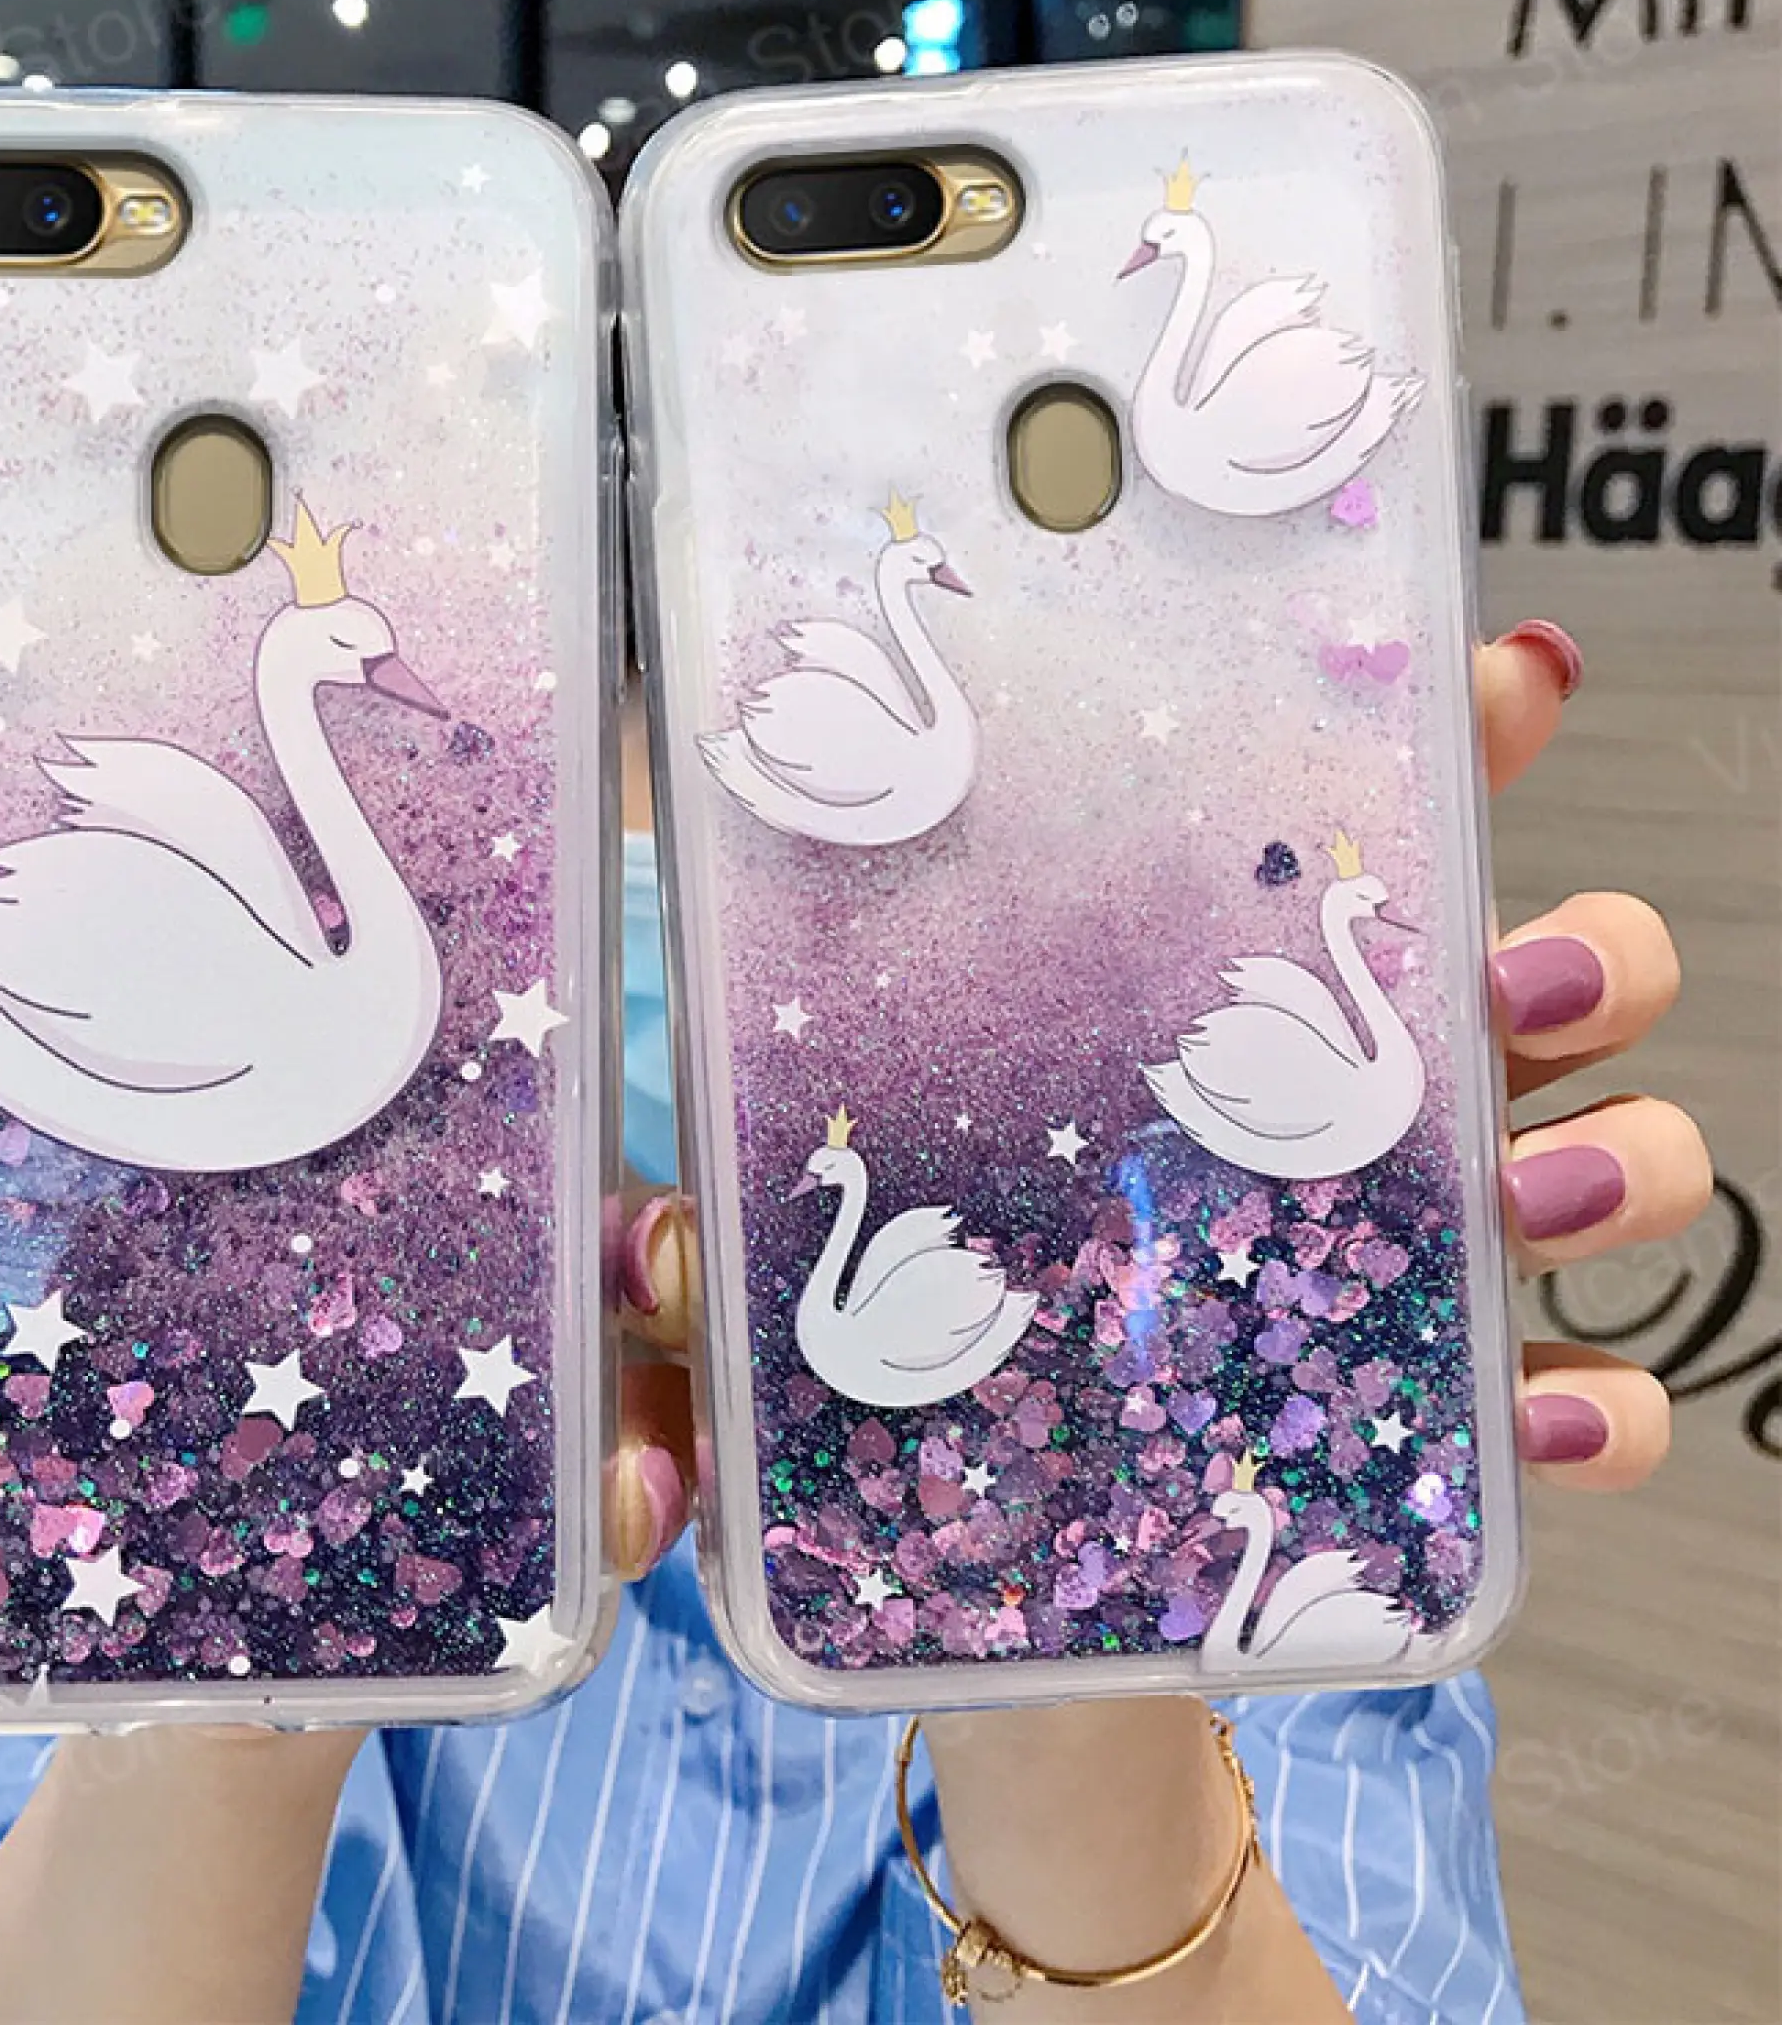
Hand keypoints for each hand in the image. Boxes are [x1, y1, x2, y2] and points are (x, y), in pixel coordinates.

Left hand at [608, 625, 1707, 1572]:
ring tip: (1526, 1194)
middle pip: (1527, 979)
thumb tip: (651, 1242)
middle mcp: (1332, 1121)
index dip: (1447, 741)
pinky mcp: (1441, 1428)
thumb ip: (718, 1265)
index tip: (1497, 679)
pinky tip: (1549, 1411)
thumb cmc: (917, 1385)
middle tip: (1509, 972)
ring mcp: (1408, 1265)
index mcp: (1197, 1026)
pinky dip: (1602, 1408)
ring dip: (1610, 1155)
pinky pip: (1582, 1403)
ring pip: (1600, 1158)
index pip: (1336, 847)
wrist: (1004, 1582)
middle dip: (1572, 947)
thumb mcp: (797, 1292)